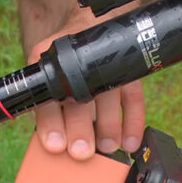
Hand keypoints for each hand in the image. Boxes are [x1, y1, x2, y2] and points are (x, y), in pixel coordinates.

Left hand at [28, 32, 145, 160]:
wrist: (86, 31)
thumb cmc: (62, 73)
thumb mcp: (47, 84)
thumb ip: (48, 113)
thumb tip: (54, 147)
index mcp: (47, 69)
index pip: (47, 98)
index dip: (50, 123)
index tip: (55, 146)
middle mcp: (74, 64)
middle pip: (78, 99)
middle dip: (80, 128)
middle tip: (82, 152)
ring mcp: (103, 65)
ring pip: (107, 98)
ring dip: (108, 127)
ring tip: (107, 148)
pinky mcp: (126, 69)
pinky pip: (133, 97)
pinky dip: (133, 121)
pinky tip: (130, 142)